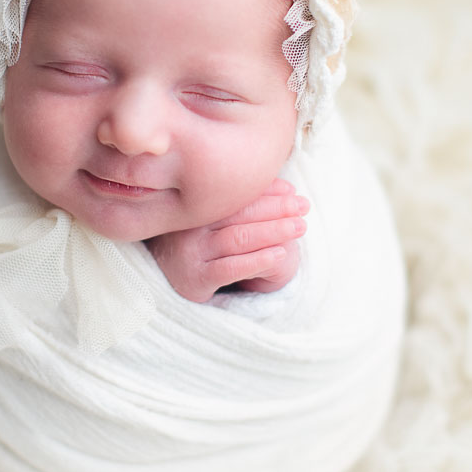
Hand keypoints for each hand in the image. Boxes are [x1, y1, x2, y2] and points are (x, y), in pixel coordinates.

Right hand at [145, 179, 308, 302]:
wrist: (168, 284)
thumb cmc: (198, 246)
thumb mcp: (210, 222)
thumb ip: (236, 205)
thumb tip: (285, 187)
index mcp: (194, 207)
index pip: (234, 195)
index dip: (265, 191)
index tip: (292, 190)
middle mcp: (188, 226)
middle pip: (239, 214)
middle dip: (276, 208)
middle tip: (303, 206)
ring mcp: (190, 253)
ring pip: (239, 238)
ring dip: (274, 230)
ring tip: (300, 226)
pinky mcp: (196, 279)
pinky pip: (230, 268)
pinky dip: (258, 259)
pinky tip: (280, 254)